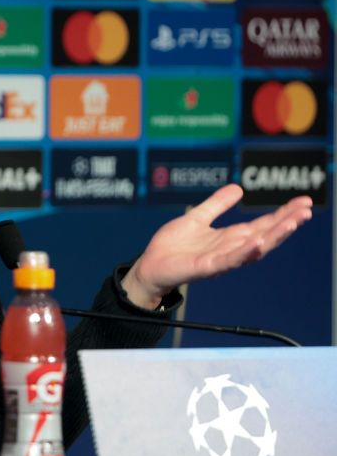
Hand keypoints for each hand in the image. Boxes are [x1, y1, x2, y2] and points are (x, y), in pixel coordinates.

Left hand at [122, 184, 312, 308]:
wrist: (150, 265)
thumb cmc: (172, 246)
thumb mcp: (197, 218)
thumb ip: (216, 205)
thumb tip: (238, 188)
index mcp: (230, 238)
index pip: (262, 224)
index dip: (282, 214)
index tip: (302, 202)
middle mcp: (230, 249)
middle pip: (265, 235)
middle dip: (286, 223)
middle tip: (306, 210)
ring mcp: (221, 260)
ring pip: (253, 248)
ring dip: (273, 236)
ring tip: (291, 223)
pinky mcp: (206, 268)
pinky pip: (229, 261)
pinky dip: (244, 253)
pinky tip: (258, 244)